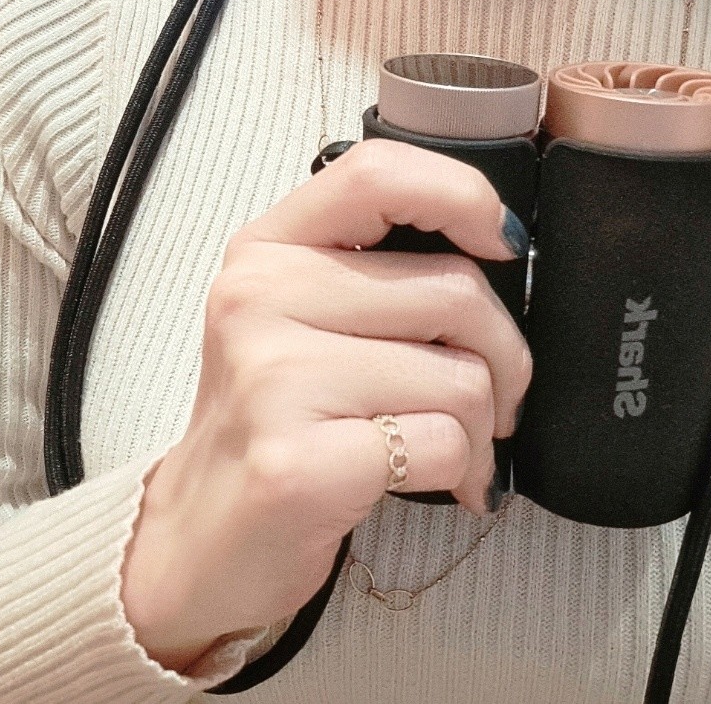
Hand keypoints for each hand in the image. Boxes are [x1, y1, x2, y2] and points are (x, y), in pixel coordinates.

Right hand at [121, 139, 532, 671]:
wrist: (204, 538)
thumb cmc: (279, 424)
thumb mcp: (304, 320)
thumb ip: (379, 272)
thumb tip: (507, 253)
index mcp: (266, 250)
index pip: (378, 173)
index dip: (464, 196)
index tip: (501, 246)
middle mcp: (258, 299)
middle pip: (454, 291)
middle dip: (505, 357)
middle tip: (489, 400)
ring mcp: (271, 379)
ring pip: (462, 376)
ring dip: (481, 427)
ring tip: (444, 449)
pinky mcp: (296, 462)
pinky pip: (444, 444)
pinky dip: (461, 472)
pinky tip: (421, 484)